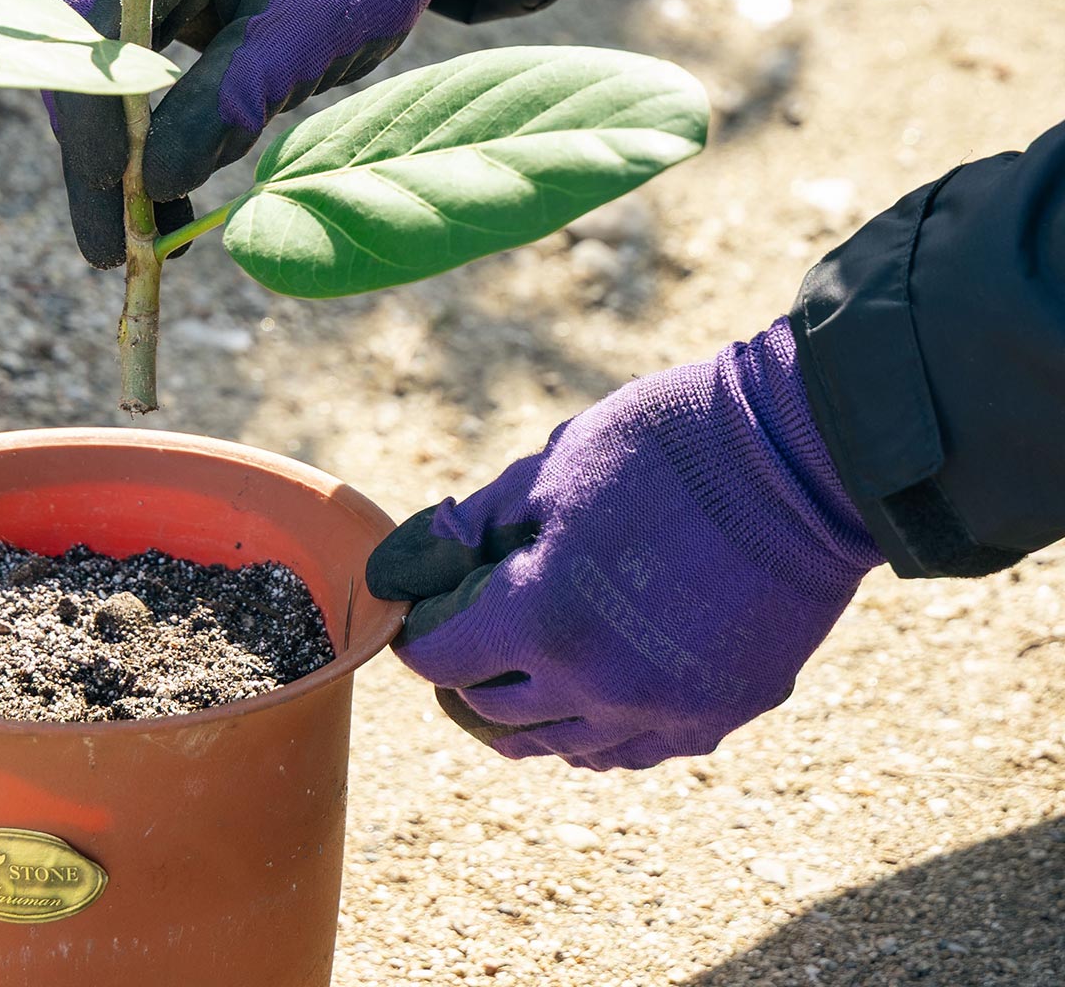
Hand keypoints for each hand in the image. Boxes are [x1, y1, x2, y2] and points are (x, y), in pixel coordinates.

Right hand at [49, 0, 520, 265]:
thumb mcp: (314, 28)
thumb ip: (233, 97)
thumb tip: (153, 186)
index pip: (95, 22)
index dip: (95, 113)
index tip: (115, 194)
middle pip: (82, 58)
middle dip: (98, 155)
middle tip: (111, 250)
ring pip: (100, 81)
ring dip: (120, 161)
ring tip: (146, 245)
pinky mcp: (153, 10)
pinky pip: (130, 83)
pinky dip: (148, 143)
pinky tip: (166, 206)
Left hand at [365, 319, 884, 769]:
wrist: (801, 460)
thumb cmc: (663, 447)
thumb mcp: (548, 471)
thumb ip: (469, 532)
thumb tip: (397, 569)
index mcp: (542, 618)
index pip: (440, 658)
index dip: (421, 630)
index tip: (424, 607)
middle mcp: (597, 685)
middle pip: (489, 712)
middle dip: (462, 672)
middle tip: (464, 634)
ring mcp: (663, 712)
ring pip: (557, 746)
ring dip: (521, 711)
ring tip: (516, 667)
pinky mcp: (718, 716)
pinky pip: (628, 752)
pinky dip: (592, 728)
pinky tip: (587, 687)